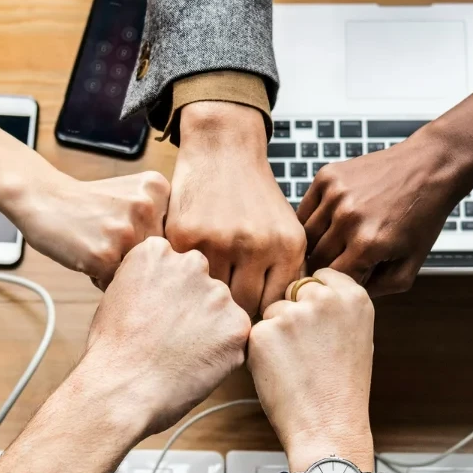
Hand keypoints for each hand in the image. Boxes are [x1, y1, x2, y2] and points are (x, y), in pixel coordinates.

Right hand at [11, 171, 169, 286]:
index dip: (149, 242)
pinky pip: (116, 284)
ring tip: (98, 246)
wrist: (42, 198)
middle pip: (159, 256)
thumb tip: (186, 266)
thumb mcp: (132, 194)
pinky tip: (87, 255)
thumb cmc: (88, 203)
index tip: (128, 230)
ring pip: (139, 272)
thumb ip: (160, 218)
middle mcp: (147, 207)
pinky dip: (101, 278)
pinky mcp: (105, 255)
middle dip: (136, 258)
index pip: (174, 236)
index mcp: (158, 188)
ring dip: (120, 270)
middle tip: (109, 239)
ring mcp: (126, 231)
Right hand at [77, 236, 251, 436]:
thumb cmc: (112, 350)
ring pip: (221, 310)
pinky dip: (222, 353)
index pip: (175, 266)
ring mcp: (218, 294)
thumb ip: (149, 281)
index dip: (166, 294)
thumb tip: (166, 288)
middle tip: (170, 337)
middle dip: (192, 307)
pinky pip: (235, 337)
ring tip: (180, 355)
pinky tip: (195, 365)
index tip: (155, 315)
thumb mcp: (117, 295)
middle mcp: (191, 264)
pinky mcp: (237, 325)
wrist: (121, 389)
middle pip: (202, 284)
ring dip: (210, 329)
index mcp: (157, 251)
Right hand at [165, 101, 305, 315]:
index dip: (261, 315)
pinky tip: (187, 273)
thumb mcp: (285, 229)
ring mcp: (219, 241)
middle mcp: (256, 245)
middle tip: (222, 309)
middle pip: (243, 307)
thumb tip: (277, 322)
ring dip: (207, 296)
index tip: (248, 313)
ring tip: (204, 294)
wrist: (223, 149)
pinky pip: (186, 275)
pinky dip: (185, 277)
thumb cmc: (255, 196)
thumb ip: (284, 272)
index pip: (274, 306)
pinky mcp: (186, 236)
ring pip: (212, 296)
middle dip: (233, 311)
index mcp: (287, 246)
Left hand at [248, 269, 374, 471]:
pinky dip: (261, 351)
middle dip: (293, 313)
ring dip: (276, 333)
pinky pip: (255, 333)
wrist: (329, 426)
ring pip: (272, 312)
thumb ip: (337, 308)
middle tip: (307, 351)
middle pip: (293, 291)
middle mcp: (323, 299)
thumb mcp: (356, 336)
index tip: (317, 323)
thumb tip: (312, 289)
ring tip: (296, 365)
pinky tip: (281, 372)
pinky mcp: (264, 332)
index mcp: (353, 296)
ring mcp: (292, 314)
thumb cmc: (342, 389)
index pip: (319, 276)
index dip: (313, 300)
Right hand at [297, 131, 461, 295]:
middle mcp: (347, 218)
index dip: (337, 284)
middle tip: (339, 263)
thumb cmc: (422, 217)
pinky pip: (304, 210)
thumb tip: (345, 295)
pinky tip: (331, 222)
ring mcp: (335, 195)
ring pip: (305, 236)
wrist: (430, 167)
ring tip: (336, 242)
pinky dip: (312, 220)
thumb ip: (378, 290)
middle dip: (325, 266)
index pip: (331, 280)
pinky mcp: (327, 176)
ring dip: (316, 244)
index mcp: (367, 245)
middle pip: (315, 259)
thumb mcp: (410, 266)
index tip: (344, 281)